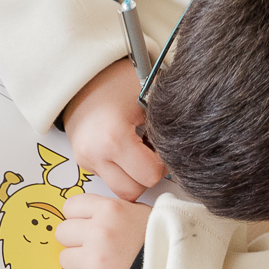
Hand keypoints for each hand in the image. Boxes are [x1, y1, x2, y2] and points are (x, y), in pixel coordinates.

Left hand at [57, 196, 151, 268]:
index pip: (70, 207)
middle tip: (94, 246)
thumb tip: (85, 215)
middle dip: (75, 240)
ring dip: (79, 263)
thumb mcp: (139, 212)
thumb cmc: (159, 241)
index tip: (86, 224)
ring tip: (102, 264)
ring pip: (65, 259)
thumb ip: (110, 210)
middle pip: (62, 233)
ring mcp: (96, 261)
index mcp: (110, 210)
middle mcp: (100, 232)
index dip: (78, 217)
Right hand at [62, 57, 165, 198]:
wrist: (84, 78)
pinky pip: (109, 179)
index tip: (162, 148)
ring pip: (120, 190)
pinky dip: (121, 170)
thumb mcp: (151, 98)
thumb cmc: (120, 82)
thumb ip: (168, 127)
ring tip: (137, 152)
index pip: (150, 175)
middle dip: (146, 176)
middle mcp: (95, 155)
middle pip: (133, 191)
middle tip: (151, 153)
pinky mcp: (82, 163)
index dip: (162, 164)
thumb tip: (185, 149)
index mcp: (114, 138)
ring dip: (133, 177)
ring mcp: (86, 161)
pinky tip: (124, 150)